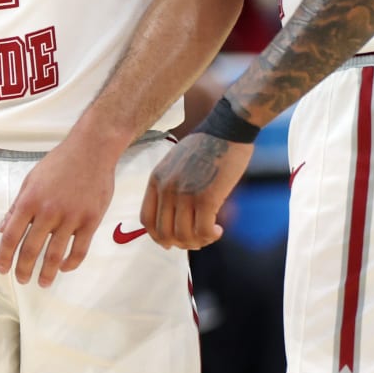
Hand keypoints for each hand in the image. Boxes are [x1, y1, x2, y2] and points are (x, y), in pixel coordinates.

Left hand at [0, 135, 115, 285]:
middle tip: (22, 280)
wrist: (92, 150)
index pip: (11, 236)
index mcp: (30, 201)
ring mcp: (71, 217)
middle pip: (31, 250)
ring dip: (47, 273)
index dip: (4, 256)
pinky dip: (71, 263)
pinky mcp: (91, 220)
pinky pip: (79, 250)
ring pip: (55, 255)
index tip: (2, 269)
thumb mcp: (31, 180)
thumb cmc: (59, 163)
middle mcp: (48, 212)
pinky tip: (64, 268)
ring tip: (43, 282)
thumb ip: (16, 206)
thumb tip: (3, 229)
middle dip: (24, 269)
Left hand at [140, 132, 252, 249]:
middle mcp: (167, 188)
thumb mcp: (175, 163)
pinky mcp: (207, 198)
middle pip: (164, 233)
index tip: (172, 241)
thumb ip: (170, 185)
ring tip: (210, 234)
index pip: (147, 220)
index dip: (159, 236)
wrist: (227, 129)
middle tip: (197, 240)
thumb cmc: (205, 145)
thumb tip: (174, 216)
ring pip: (184, 236)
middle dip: (181, 243)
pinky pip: (203, 231)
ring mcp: (185, 194)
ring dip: (198, 242)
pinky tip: (218, 230)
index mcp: (156, 179)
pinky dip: (210, 236)